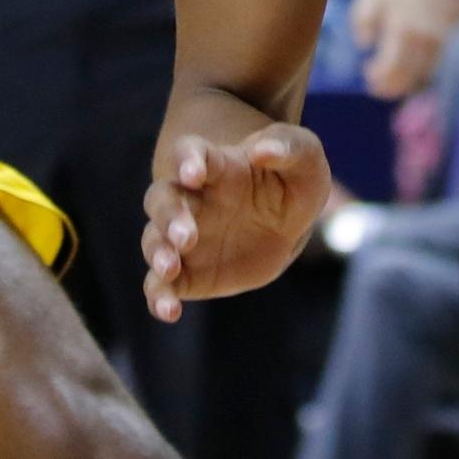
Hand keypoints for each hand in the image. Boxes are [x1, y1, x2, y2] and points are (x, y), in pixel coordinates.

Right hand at [142, 124, 330, 321]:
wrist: (287, 226)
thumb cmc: (291, 182)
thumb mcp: (304, 157)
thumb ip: (288, 147)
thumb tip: (263, 151)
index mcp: (216, 165)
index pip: (189, 153)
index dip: (187, 160)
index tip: (194, 173)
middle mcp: (191, 200)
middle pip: (163, 199)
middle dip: (169, 216)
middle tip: (185, 235)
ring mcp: (185, 238)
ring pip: (154, 240)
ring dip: (157, 252)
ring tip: (170, 267)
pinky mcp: (188, 273)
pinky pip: (162, 284)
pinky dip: (158, 296)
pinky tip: (168, 310)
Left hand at [350, 0, 458, 100]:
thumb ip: (362, 22)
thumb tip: (363, 45)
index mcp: (401, 30)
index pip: (391, 69)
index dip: (380, 80)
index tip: (368, 78)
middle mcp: (424, 38)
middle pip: (409, 76)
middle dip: (393, 86)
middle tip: (379, 89)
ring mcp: (441, 36)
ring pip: (426, 70)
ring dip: (408, 79)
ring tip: (393, 79)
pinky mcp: (451, 32)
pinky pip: (436, 57)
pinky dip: (422, 66)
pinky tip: (410, 63)